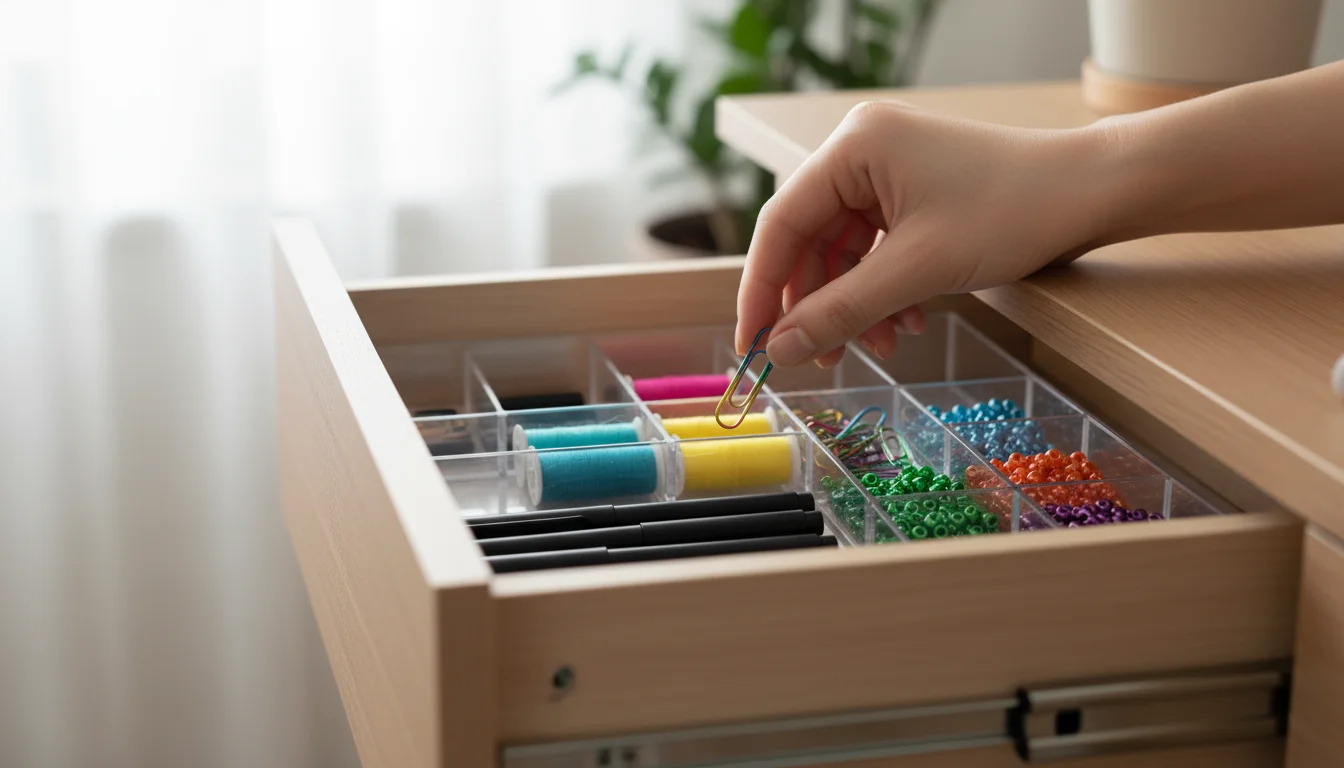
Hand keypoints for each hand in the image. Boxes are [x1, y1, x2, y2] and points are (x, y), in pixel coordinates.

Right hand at [735, 100, 1115, 365]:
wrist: (1091, 193)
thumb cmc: (1012, 212)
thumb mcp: (917, 270)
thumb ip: (841, 311)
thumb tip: (781, 350)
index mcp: (852, 148)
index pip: (781, 224)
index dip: (761, 290)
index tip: (752, 344)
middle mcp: (861, 151)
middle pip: (809, 242)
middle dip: (815, 306)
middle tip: (815, 358)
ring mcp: (887, 171)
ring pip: (842, 253)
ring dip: (853, 306)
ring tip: (873, 349)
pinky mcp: (911, 194)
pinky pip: (874, 251)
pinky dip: (881, 293)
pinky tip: (903, 326)